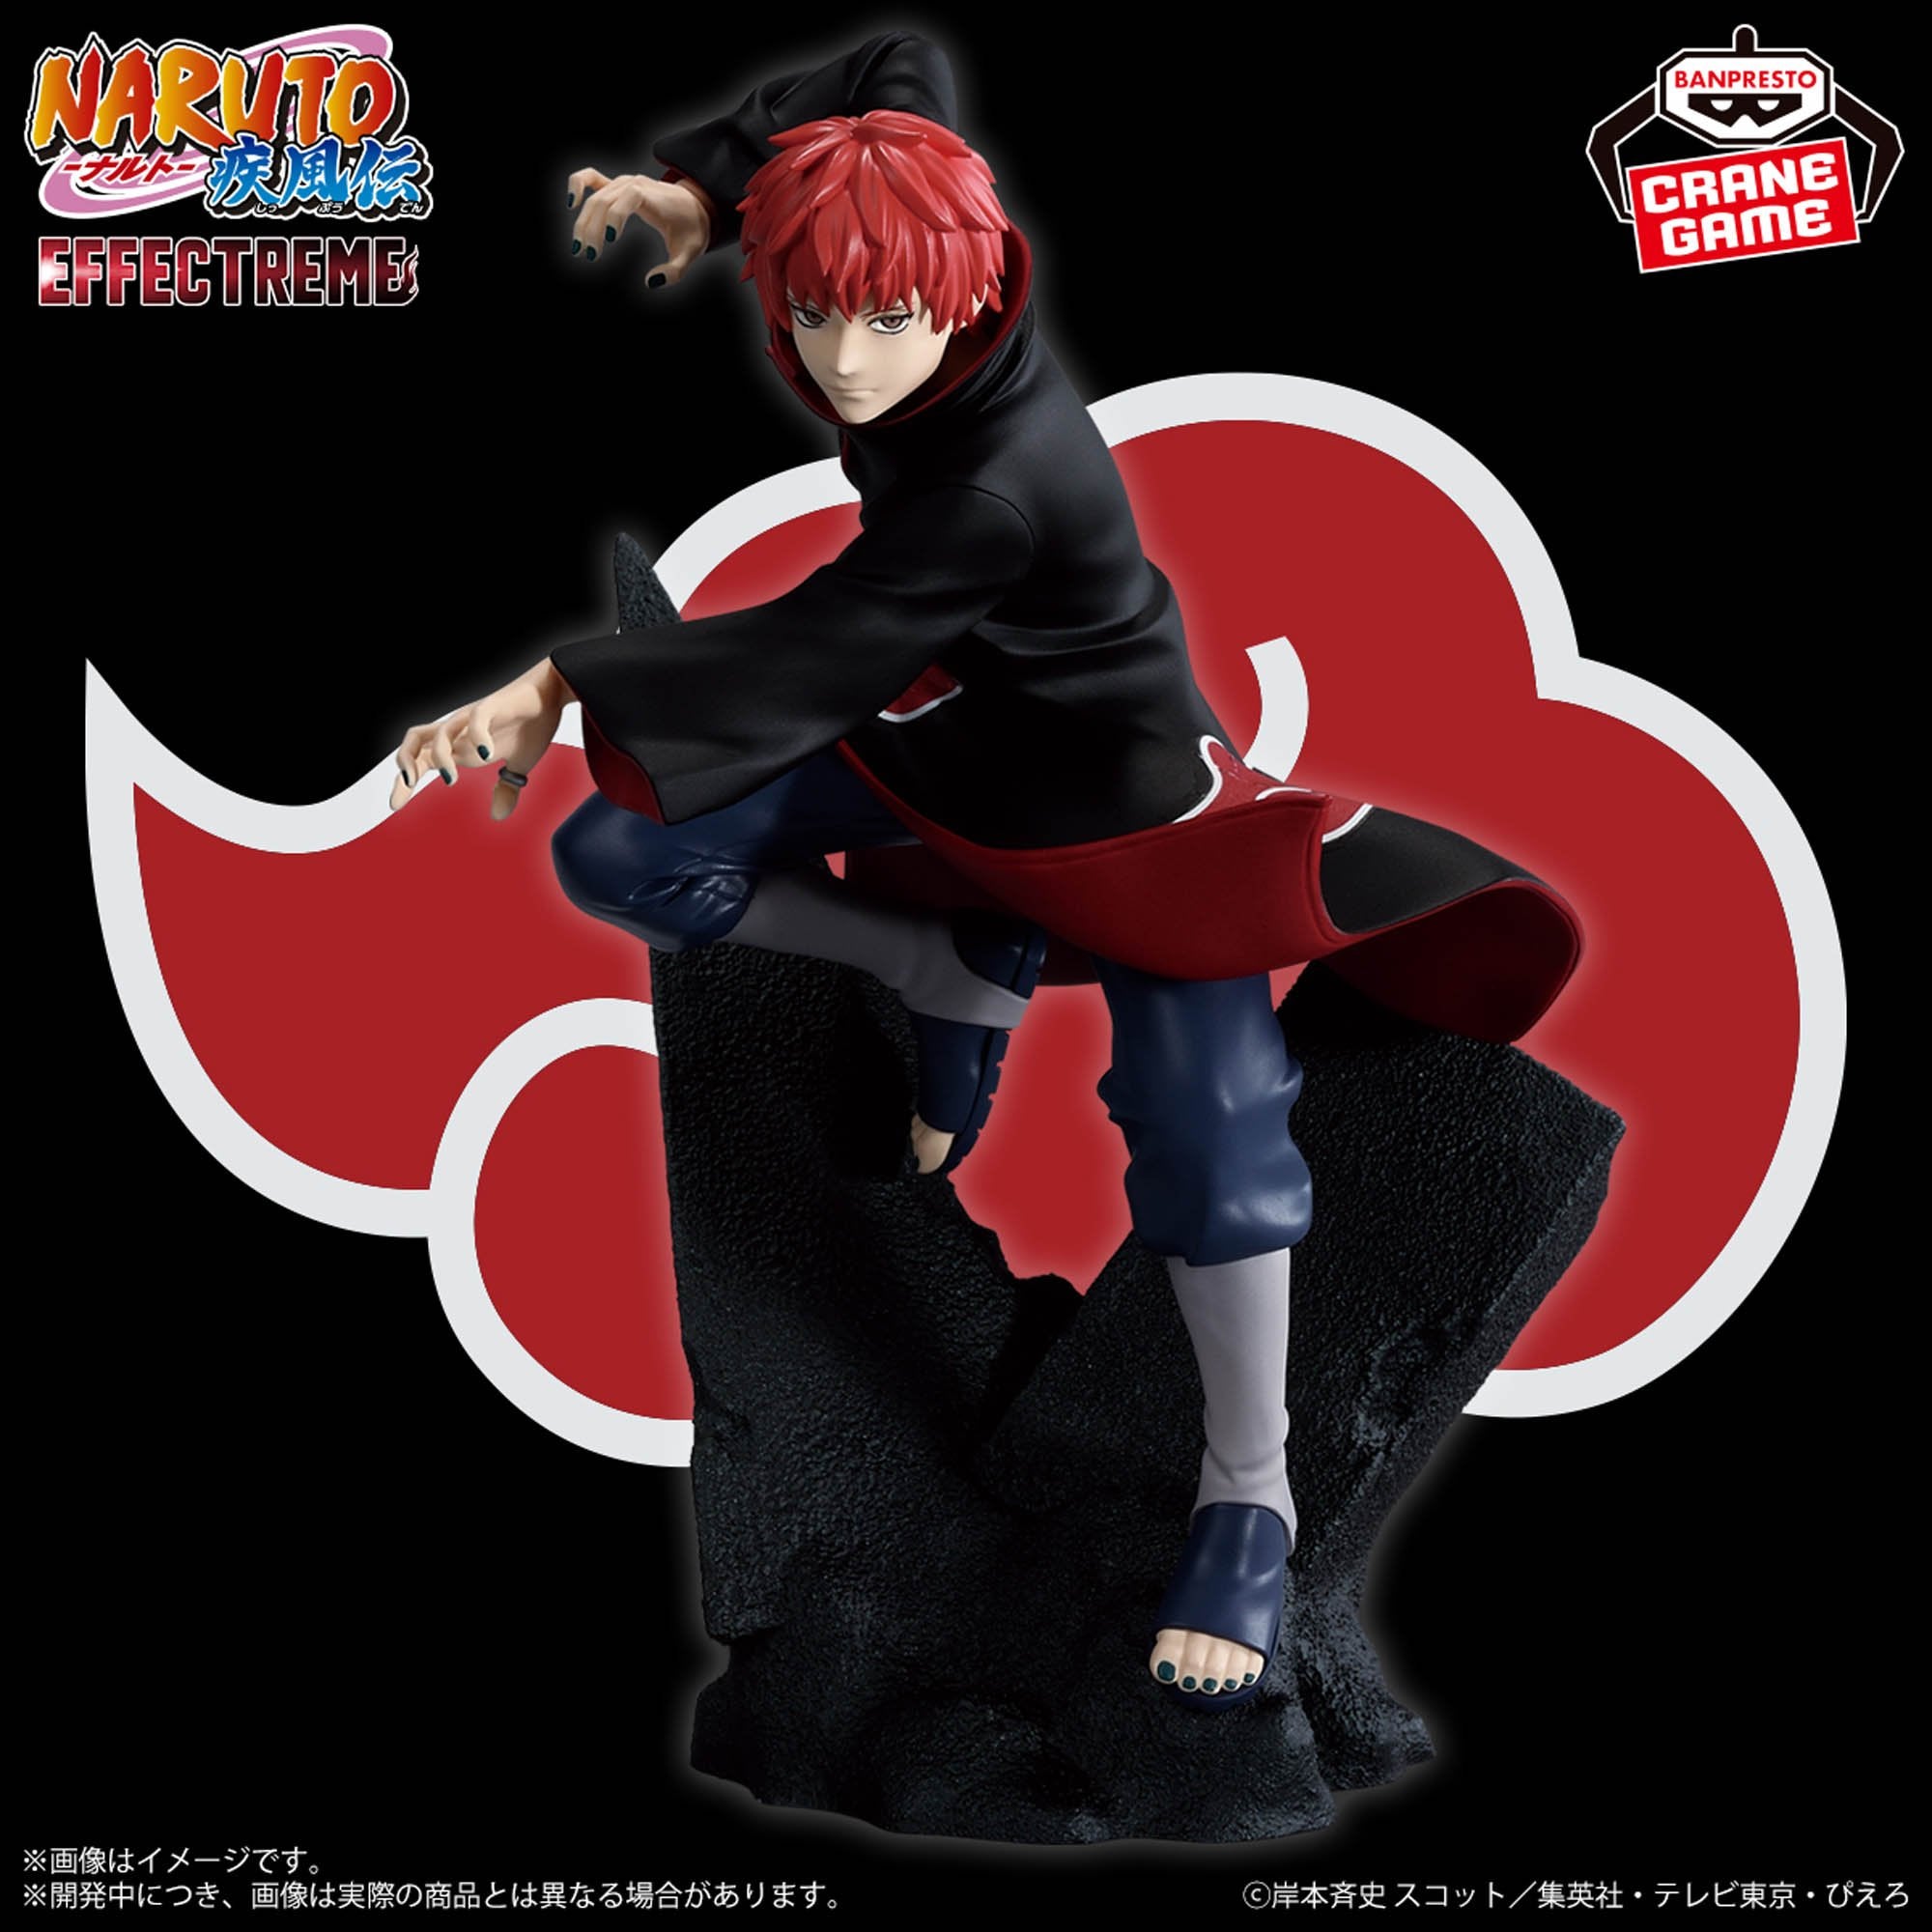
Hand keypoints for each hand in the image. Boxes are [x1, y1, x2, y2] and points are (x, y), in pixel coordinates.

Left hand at [389, 658, 574, 819]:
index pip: (421, 760)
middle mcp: (461, 730)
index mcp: (461, 745)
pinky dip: (477, 738)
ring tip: (452, 780)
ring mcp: (474, 717)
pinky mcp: (493, 706)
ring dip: (440, 757)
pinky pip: (476, 719)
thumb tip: (498, 814)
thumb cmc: (533, 724)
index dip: (403, 782)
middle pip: (415, 740)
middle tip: (407, 788)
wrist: (552, 692)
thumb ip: (506, 789)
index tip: (395, 805)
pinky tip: (488, 756)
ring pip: (440, 732)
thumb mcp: (519, 765)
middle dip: (405, 764)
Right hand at [567, 170, 710, 283]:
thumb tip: (651, 282)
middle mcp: (634, 184)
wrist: (694, 205)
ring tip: (580, 249)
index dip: (616, 215)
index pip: (629, 198)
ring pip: (595, 197)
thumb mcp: (691, 253)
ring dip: (584, 222)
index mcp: (653, 197)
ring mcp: (623, 182)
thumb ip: (675, 271)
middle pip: (605, 201)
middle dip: (594, 228)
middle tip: (591, 257)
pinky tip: (571, 204)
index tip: (610, 240)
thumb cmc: (691, 229)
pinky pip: (590, 178)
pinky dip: (577, 185)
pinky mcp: (615, 185)